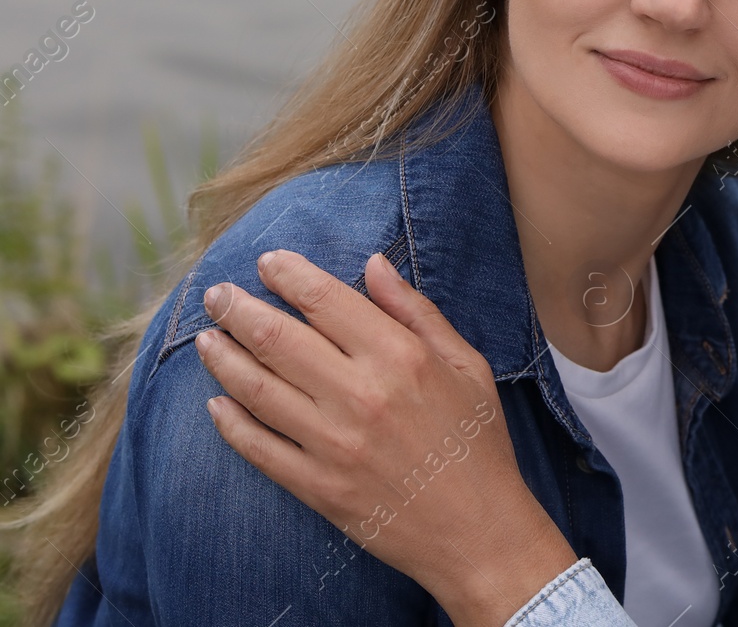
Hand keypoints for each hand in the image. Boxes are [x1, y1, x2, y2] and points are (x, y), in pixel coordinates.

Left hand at [195, 249, 578, 626]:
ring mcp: (333, 443)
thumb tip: (373, 263)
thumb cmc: (476, 441)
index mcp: (400, 356)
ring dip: (222, 358)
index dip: (288, 274)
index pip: (325, 300)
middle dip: (237, 308)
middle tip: (217, 294)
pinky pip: (257, 447)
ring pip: (256, 388)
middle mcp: (360, 394)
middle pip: (277, 337)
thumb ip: (415, 311)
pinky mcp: (316, 487)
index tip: (267, 262)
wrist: (477, 529)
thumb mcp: (466, 364)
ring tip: (207, 338)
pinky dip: (229, 423)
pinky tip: (215, 404)